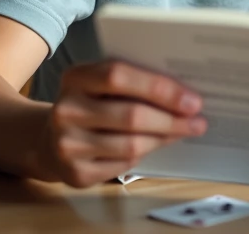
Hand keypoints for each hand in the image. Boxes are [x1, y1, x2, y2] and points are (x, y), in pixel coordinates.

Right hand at [36, 60, 206, 186]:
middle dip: (172, 119)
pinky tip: (158, 144)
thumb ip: (133, 81)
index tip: (192, 99)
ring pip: (131, 144)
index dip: (159, 88)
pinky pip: (123, 164)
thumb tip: (185, 93)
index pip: (119, 76)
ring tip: (185, 131)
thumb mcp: (101, 84)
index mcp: (75, 77)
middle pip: (130, 115)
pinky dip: (147, 154)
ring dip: (164, 138)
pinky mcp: (75, 173)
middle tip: (198, 120)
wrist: (50, 140)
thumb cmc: (90, 104)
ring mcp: (67, 144)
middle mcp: (65, 110)